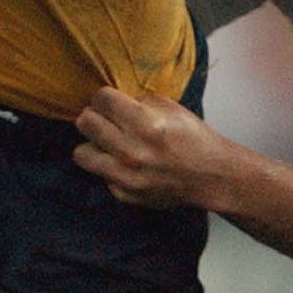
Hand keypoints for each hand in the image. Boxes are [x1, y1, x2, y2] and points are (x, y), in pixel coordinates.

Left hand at [73, 87, 222, 208]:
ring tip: (108, 142)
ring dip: (94, 144)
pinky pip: (101, 174)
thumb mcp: (171, 108)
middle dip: (94, 117)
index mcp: (145, 124)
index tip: (110, 101)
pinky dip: (110, 167)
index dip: (105, 97)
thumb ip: (138, 102)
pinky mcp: (125, 194)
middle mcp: (131, 152)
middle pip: (85, 123)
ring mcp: (126, 177)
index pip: (101, 99)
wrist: (211, 177)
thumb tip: (110, 101)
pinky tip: (127, 164)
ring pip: (81, 153)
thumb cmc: (193, 140)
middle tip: (105, 119)